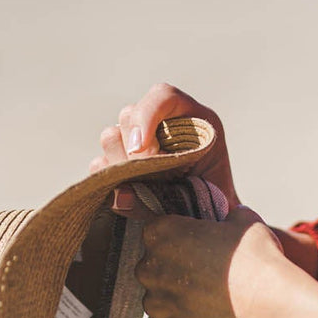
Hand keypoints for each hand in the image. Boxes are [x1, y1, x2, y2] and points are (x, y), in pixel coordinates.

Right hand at [87, 82, 238, 212]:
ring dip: (120, 164)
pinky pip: (99, 164)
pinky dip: (108, 180)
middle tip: (148, 178)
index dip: (147, 117)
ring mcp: (137, 141)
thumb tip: (121, 197)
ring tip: (141, 187)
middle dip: (133, 150)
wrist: (211, 220)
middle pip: (129, 115)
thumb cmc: (218, 203)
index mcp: (191, 118)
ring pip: (110, 136)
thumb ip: (172, 191)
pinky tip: (128, 195)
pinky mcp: (120, 164)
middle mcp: (160, 123)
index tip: (141, 151)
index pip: (162, 97)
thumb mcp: (210, 193)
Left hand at [134, 206, 317, 317]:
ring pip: (160, 302)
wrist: (271, 308)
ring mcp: (157, 305)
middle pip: (154, 269)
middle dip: (174, 273)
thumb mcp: (244, 221)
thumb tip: (229, 219)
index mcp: (161, 232)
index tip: (199, 249)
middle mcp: (149, 268)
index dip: (180, 241)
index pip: (158, 233)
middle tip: (206, 280)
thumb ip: (225, 217)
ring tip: (211, 305)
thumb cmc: (257, 260)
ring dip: (178, 302)